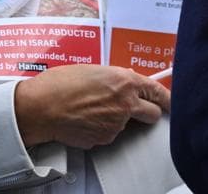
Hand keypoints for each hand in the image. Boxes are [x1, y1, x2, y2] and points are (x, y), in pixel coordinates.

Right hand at [14, 64, 169, 148]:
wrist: (39, 107)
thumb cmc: (57, 84)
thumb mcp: (88, 70)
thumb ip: (112, 77)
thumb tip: (122, 83)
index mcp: (124, 82)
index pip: (158, 92)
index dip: (165, 97)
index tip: (167, 101)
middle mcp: (126, 104)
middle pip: (153, 113)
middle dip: (145, 111)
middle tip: (130, 107)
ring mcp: (117, 124)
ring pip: (126, 123)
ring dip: (115, 118)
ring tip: (88, 108)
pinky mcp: (105, 138)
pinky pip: (108, 133)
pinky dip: (99, 127)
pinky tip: (82, 118)